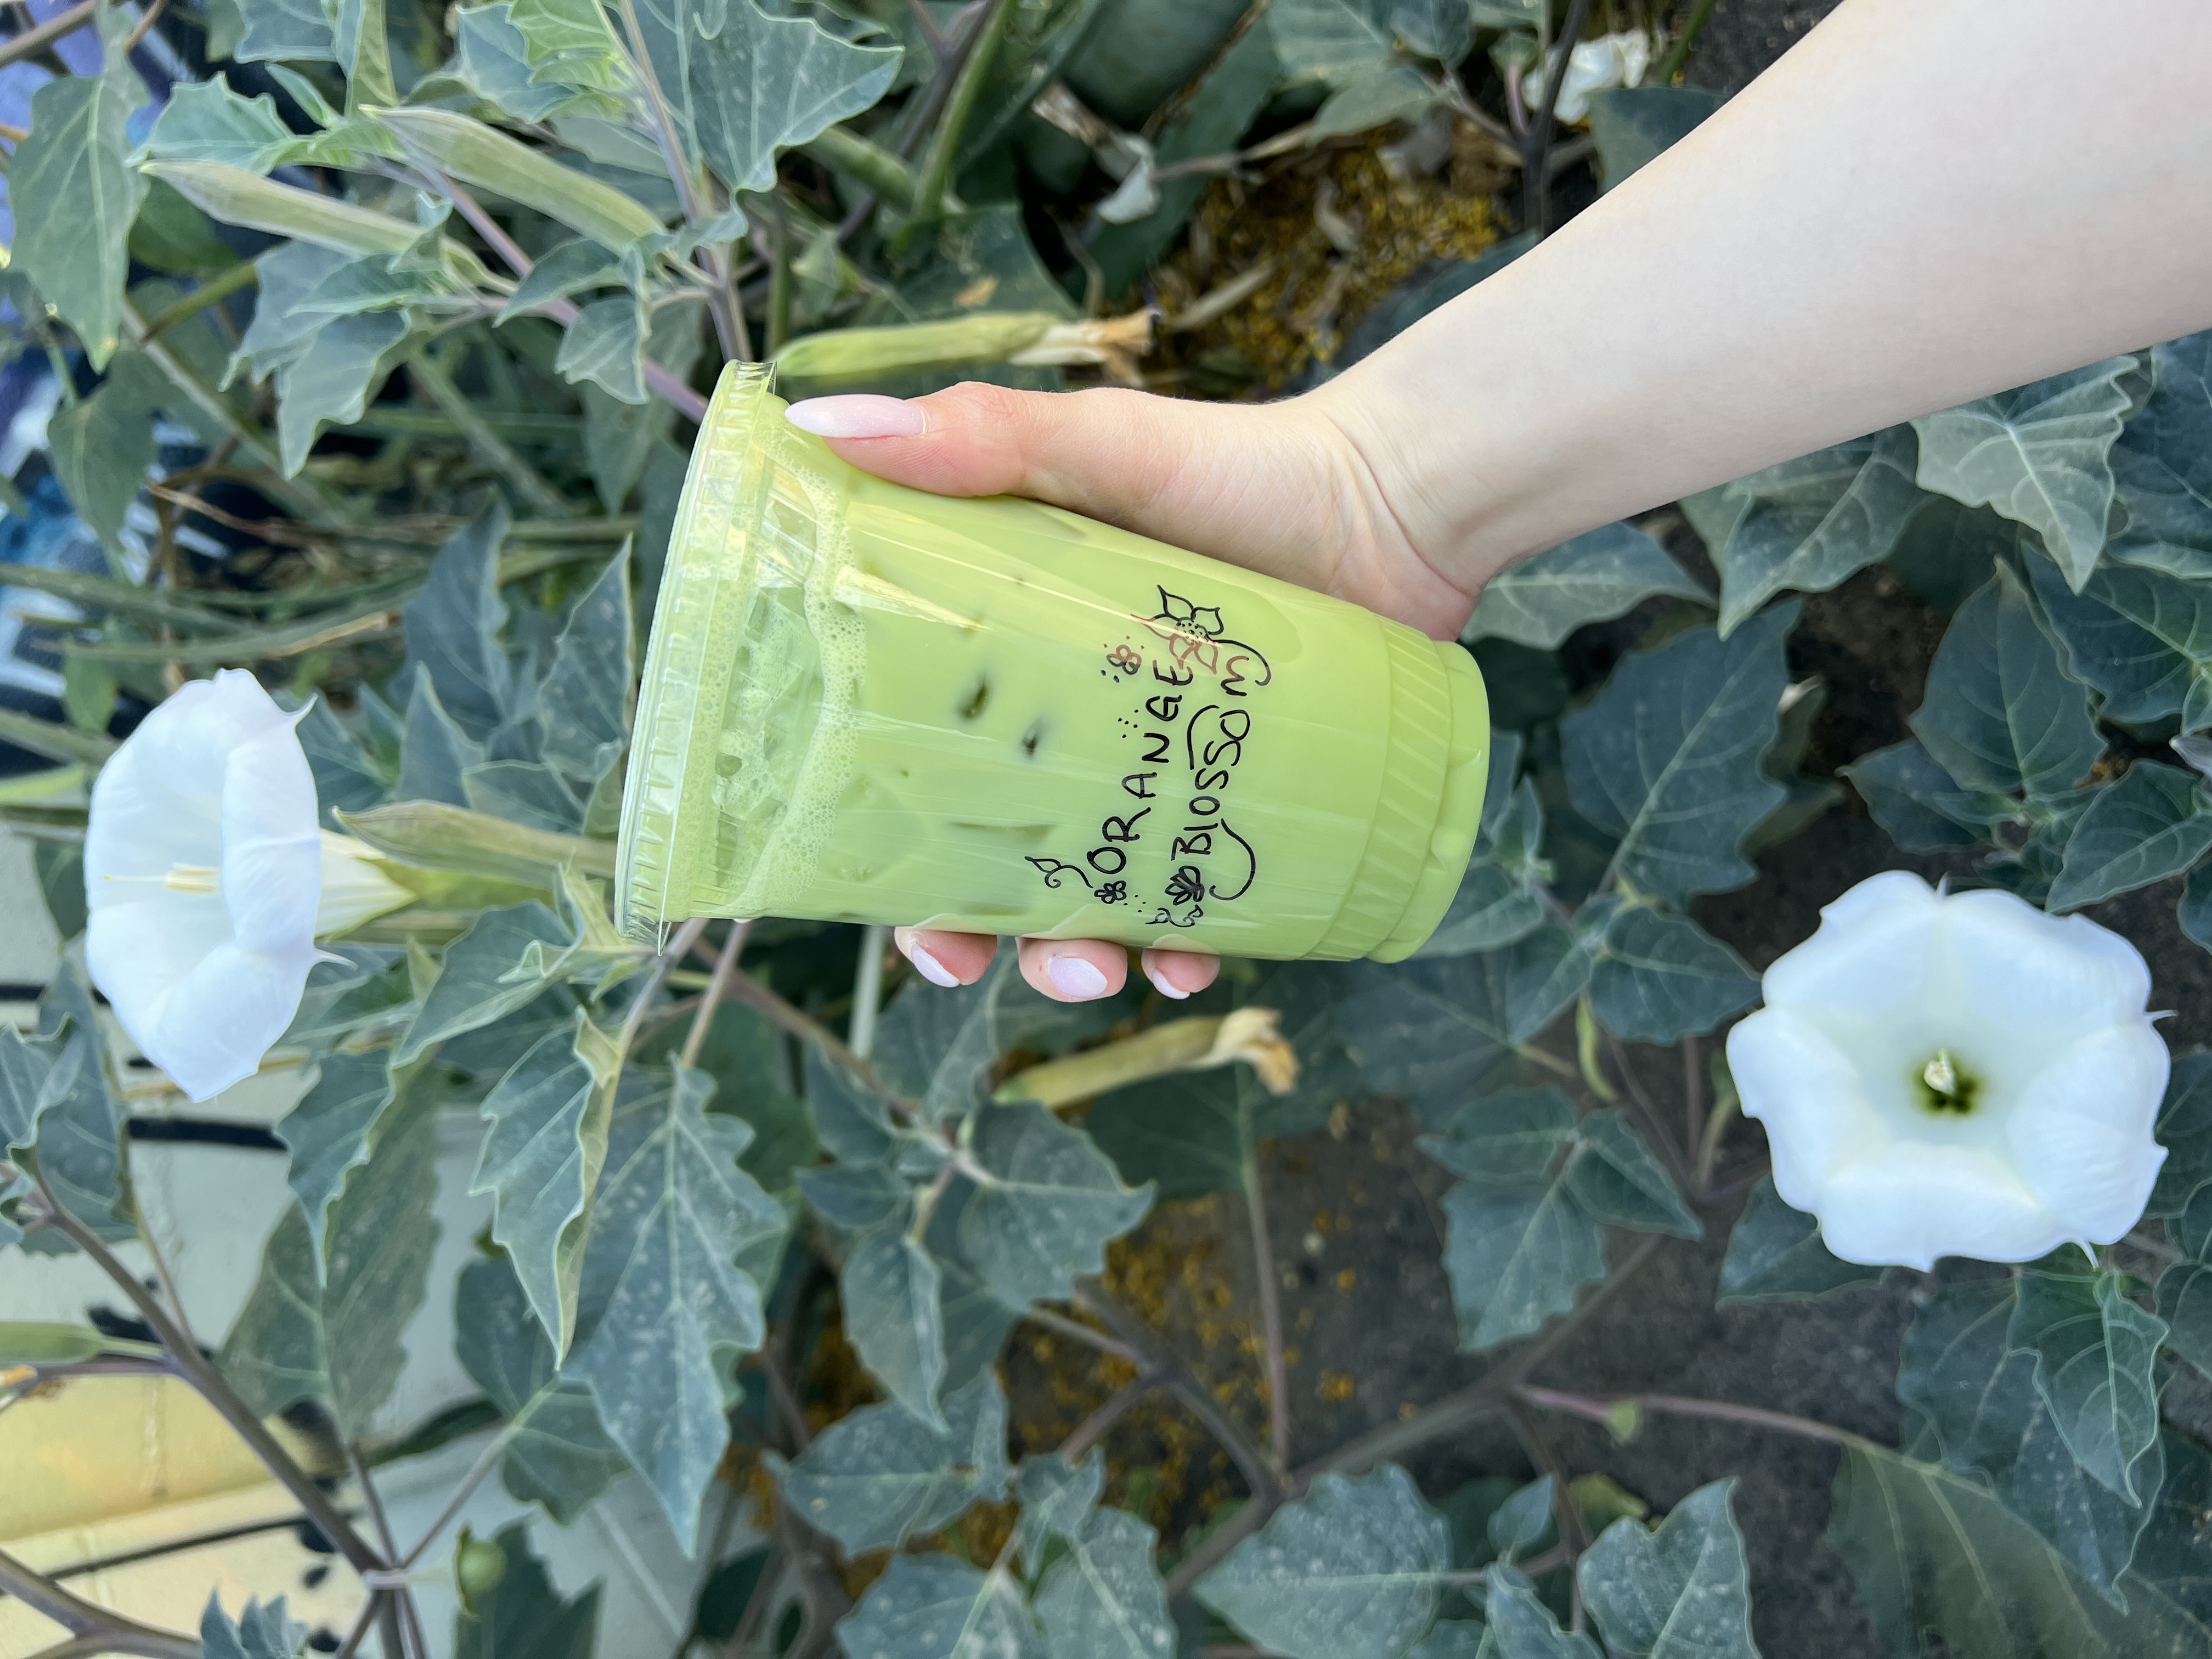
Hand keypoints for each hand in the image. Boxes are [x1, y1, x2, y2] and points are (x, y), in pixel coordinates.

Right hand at [785, 380, 1473, 1002]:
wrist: (1396, 499)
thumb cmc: (1241, 467)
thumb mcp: (1099, 444)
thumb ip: (975, 439)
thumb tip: (818, 423)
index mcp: (1011, 668)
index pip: (919, 773)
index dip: (884, 847)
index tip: (872, 894)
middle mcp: (1076, 739)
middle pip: (988, 865)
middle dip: (965, 935)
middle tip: (965, 962)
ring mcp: (1161, 784)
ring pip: (1089, 907)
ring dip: (1072, 961)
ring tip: (1097, 974)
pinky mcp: (1245, 814)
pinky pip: (1202, 910)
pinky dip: (1186, 950)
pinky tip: (1187, 962)